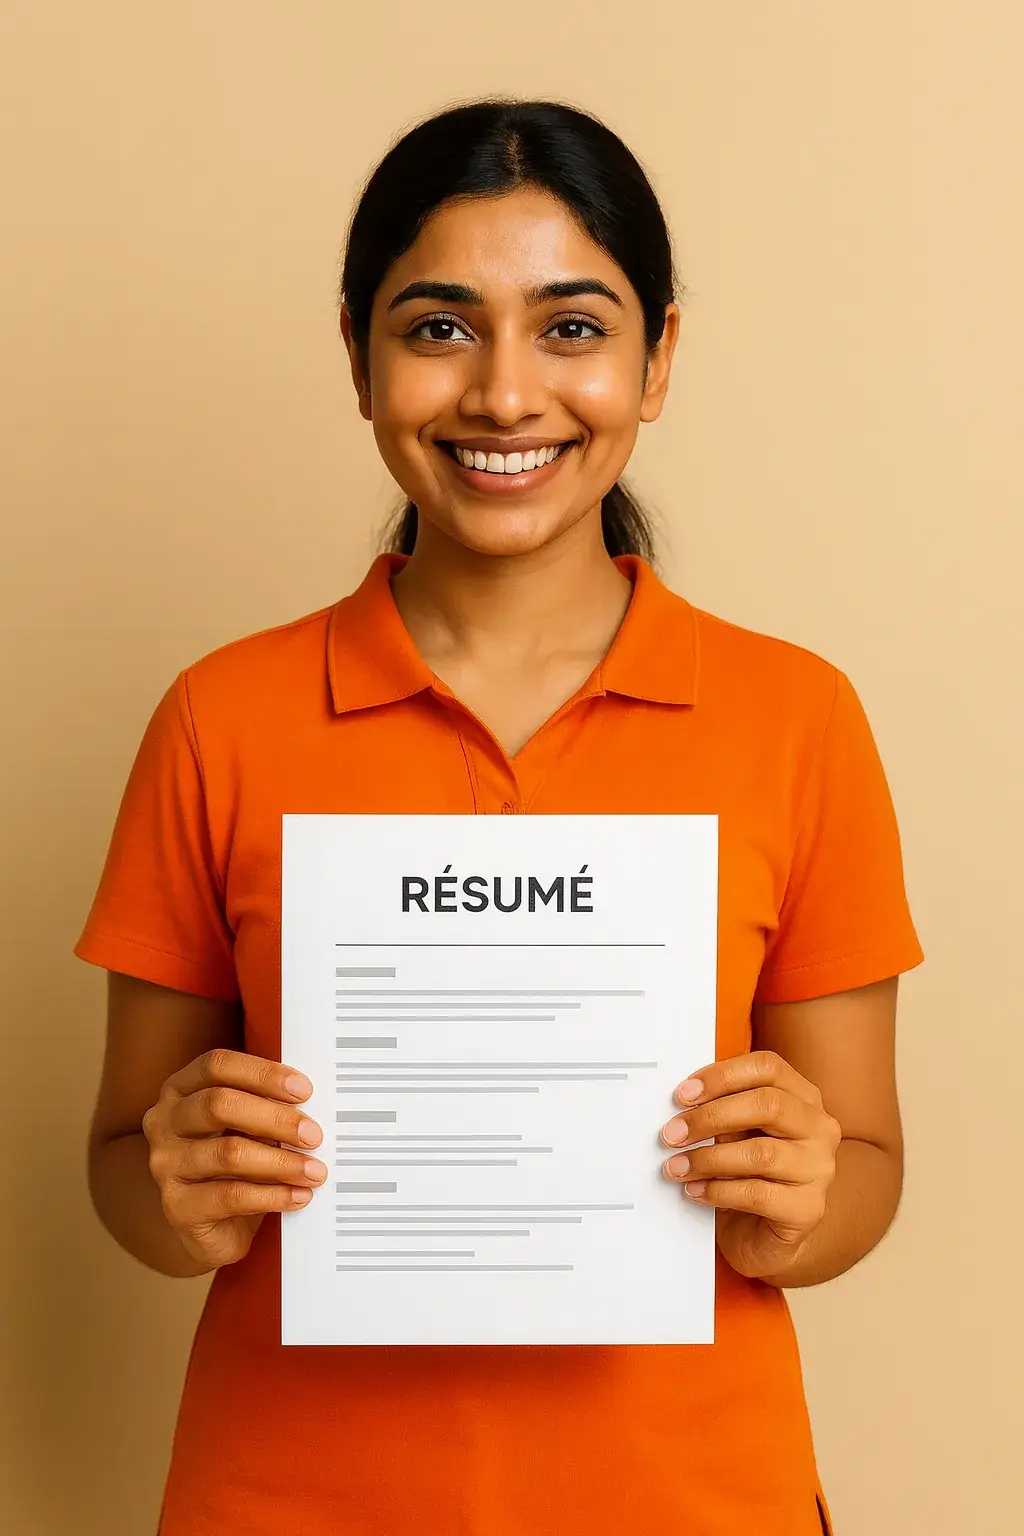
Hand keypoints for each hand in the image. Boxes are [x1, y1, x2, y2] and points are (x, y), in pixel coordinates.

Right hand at [142, 1049, 325, 1270]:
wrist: (217, 1228)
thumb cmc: (236, 1166)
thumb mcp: (248, 1127)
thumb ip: (266, 1107)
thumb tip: (310, 1103)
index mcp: (180, 1089)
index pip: (216, 1066)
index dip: (262, 1073)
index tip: (303, 1089)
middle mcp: (164, 1122)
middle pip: (219, 1104)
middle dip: (276, 1118)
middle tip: (313, 1134)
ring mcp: (165, 1164)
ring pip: (228, 1153)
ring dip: (282, 1161)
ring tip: (314, 1170)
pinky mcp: (177, 1206)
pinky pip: (231, 1196)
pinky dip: (273, 1195)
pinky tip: (298, 1195)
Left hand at [660, 1050, 841, 1279]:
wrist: (763, 1233)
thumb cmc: (748, 1174)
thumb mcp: (735, 1133)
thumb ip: (722, 1112)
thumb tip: (684, 1103)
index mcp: (802, 1098)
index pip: (768, 1068)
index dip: (722, 1076)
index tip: (683, 1094)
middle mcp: (819, 1129)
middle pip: (768, 1105)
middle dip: (711, 1117)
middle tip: (673, 1133)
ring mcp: (819, 1169)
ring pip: (761, 1153)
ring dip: (708, 1159)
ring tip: (678, 1167)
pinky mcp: (809, 1209)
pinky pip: (758, 1194)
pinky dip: (719, 1191)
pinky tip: (697, 1191)